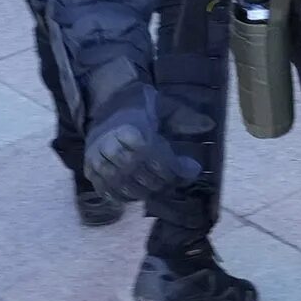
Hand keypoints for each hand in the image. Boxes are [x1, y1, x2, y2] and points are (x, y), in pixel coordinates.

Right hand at [83, 88, 198, 202]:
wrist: (106, 104)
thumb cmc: (140, 107)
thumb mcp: (164, 106)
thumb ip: (185, 117)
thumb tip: (210, 125)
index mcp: (130, 129)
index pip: (158, 159)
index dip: (177, 168)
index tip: (192, 168)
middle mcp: (111, 146)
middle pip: (145, 176)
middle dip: (165, 180)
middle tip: (175, 177)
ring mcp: (98, 161)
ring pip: (129, 188)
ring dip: (148, 190)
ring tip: (158, 182)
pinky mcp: (90, 171)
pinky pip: (110, 193)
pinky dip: (126, 197)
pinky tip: (138, 190)